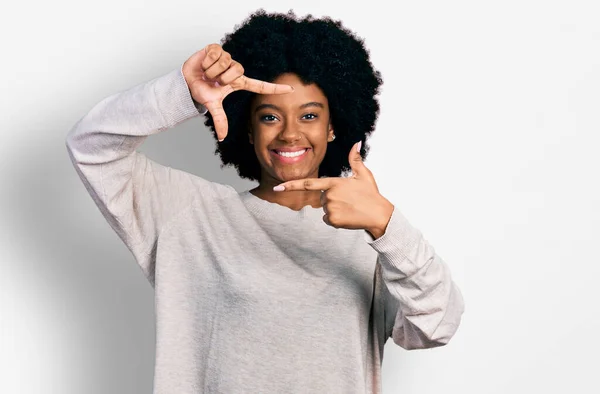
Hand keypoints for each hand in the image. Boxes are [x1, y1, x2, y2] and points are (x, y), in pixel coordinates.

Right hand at [182, 43, 293, 140]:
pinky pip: (215, 54)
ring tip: (207, 73)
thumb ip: (220, 120)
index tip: (291, 89)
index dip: (275, 88)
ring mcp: (227, 58)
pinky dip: (207, 61)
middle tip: (213, 81)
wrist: (187, 80)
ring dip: (212, 70)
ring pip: (224, 62)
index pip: (260, 86)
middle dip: (222, 78)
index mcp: (239, 82)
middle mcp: (235, 69)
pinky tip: (204, 64)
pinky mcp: (217, 48)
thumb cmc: (203, 90)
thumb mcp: (212, 105)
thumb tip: (222, 137)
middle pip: (237, 70)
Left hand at [273, 141, 394, 237]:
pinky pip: (327, 219)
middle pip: (322, 197)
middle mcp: (329, 195)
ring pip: (324, 209)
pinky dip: (336, 219)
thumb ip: (355, 159)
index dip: (291, 185)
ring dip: (335, 209)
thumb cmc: (371, 194)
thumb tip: (356, 143)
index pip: (307, 183)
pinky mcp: (333, 220)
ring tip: (350, 208)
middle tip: (349, 200)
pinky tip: (348, 216)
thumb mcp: (363, 174)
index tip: (277, 187)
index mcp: (333, 183)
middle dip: (332, 199)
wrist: (378, 214)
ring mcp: (330, 208)